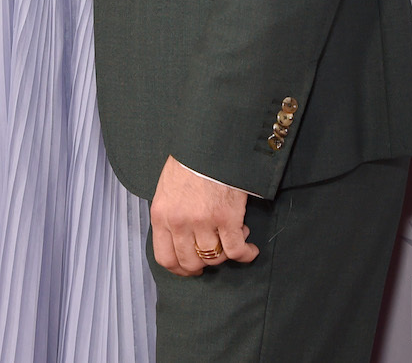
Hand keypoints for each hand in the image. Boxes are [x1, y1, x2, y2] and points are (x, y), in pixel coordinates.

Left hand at [150, 155, 258, 276]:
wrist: (210, 142)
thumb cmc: (190, 161)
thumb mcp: (167, 188)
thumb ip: (169, 215)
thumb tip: (179, 240)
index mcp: (161, 214)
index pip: (165, 258)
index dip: (180, 269)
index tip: (191, 269)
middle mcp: (179, 222)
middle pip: (191, 262)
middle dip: (204, 263)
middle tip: (214, 255)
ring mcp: (203, 222)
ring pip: (214, 258)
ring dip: (226, 253)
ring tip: (233, 237)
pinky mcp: (227, 217)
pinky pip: (236, 250)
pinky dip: (246, 254)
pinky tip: (250, 249)